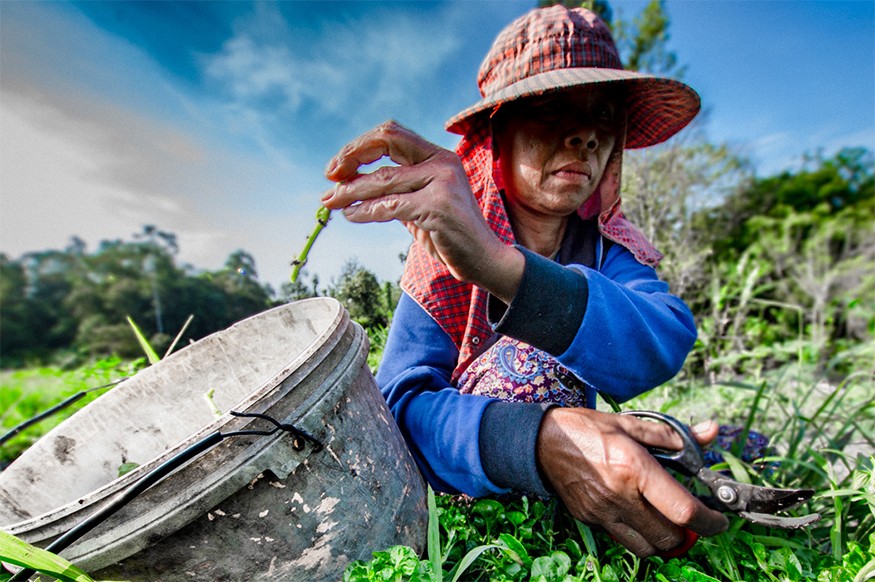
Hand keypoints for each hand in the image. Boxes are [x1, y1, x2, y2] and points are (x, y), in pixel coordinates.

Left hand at [321, 121, 523, 301]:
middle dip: (352, 155)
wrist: (483, 259)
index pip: (391, 134)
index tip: (336, 167)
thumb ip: (393, 189)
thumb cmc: (448, 233)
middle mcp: (442, 162)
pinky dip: (365, 211)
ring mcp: (442, 183)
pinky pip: (390, 206)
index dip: (359, 146)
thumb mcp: (418, 203)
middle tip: (330, 176)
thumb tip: (349, 182)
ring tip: (329, 201)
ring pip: (383, 180)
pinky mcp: (438, 207)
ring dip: (350, 191)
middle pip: (386, 141)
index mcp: (437, 155)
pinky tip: (350, 215)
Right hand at [536, 408, 728, 556]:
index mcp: (635, 468)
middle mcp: (621, 496)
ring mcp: (604, 513)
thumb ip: (673, 435)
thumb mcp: (630, 424)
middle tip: (689, 516)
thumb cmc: (587, 429)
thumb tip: (711, 432)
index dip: (710, 522)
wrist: (541, 442)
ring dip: (663, 539)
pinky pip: (624, 540)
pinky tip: (636, 514)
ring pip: (649, 547)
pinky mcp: (591, 520)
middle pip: (671, 537)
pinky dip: (638, 535)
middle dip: (688, 532)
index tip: (719, 520)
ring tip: (664, 519)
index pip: (684, 511)